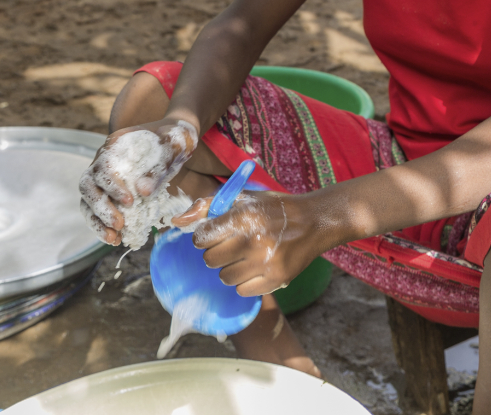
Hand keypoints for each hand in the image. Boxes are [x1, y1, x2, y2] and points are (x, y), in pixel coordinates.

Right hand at [79, 117, 198, 244]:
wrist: (175, 139)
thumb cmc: (174, 138)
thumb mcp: (174, 145)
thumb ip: (159, 165)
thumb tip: (143, 191)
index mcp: (116, 145)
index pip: (103, 167)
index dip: (112, 186)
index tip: (130, 201)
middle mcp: (103, 160)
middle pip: (88, 186)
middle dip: (101, 208)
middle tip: (120, 224)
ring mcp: (103, 176)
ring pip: (87, 201)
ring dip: (97, 222)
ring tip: (114, 238)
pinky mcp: (108, 191)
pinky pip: (96, 210)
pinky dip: (102, 225)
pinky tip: (117, 238)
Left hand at [177, 189, 327, 297]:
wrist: (314, 222)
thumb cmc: (274, 209)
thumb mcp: (243, 199)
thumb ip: (207, 206)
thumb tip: (176, 221)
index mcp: (243, 216)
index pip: (202, 237)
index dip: (205, 237)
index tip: (214, 235)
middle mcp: (253, 240)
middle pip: (210, 260)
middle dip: (215, 254)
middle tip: (230, 246)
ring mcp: (265, 262)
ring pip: (225, 277)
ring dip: (230, 269)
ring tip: (245, 257)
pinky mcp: (276, 279)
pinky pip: (242, 290)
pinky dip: (245, 282)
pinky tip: (256, 268)